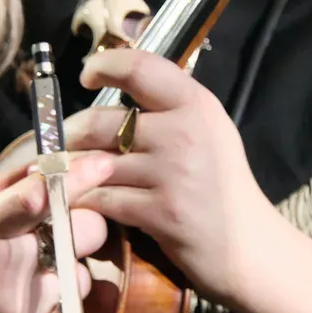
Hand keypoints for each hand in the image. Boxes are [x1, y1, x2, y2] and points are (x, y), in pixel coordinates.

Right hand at [0, 150, 112, 312]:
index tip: (103, 165)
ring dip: (66, 276)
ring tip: (33, 285)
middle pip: (83, 233)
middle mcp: (6, 267)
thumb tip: (39, 179)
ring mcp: (23, 309)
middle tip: (65, 236)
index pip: (35, 197)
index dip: (75, 178)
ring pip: (80, 277)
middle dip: (83, 229)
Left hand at [69, 47, 278, 308]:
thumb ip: (170, 107)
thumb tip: (116, 86)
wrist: (249, 248)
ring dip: (71, 171)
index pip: (138, 67)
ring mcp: (172, 174)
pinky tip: (80, 202)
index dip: (103, 65)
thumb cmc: (223, 188)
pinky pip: (102, 198)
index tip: (86, 74)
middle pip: (100, 121)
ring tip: (64, 173)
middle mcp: (184, 133)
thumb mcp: (208, 132)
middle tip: (62, 143)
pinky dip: (84, 201)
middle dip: (70, 135)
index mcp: (197, 105)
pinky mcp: (159, 213)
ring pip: (94, 163)